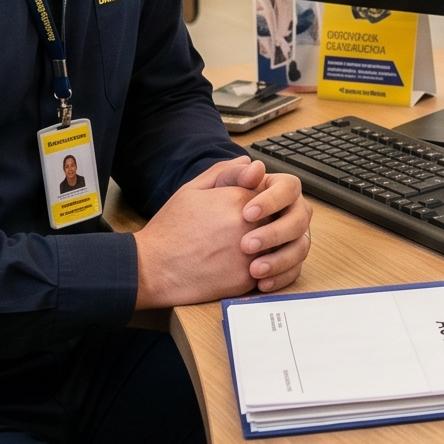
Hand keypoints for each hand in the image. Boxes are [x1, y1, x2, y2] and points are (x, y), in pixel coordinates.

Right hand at [133, 157, 313, 307]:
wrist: (154, 268)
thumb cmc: (171, 229)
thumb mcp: (193, 189)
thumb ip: (226, 172)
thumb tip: (253, 165)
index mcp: (240, 198)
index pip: (275, 191)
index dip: (269, 198)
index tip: (256, 207)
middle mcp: (252, 225)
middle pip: (288, 217)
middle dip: (281, 222)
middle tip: (264, 229)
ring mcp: (253, 252)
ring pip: (289, 245)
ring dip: (282, 246)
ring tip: (261, 249)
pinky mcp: (249, 278)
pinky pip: (277, 272)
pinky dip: (275, 270)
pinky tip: (257, 267)